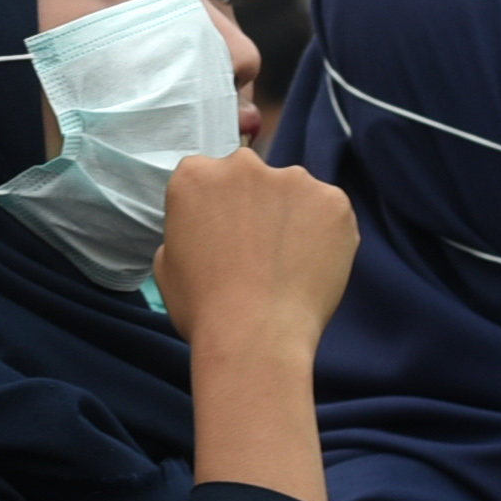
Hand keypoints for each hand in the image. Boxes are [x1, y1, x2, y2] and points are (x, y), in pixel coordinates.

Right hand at [150, 149, 357, 358]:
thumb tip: (207, 231)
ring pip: (294, 193)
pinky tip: (312, 265)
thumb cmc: (202, 307)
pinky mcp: (333, 201)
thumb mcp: (166, 263)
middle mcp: (243, 165)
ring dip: (291, 217)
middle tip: (256, 250)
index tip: (224, 236)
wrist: (255, 335)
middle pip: (252, 177)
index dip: (217, 210)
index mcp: (195, 176)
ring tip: (288, 263)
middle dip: (254, 205)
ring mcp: (293, 180)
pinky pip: (328, 212)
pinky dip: (325, 234)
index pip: (208, 178)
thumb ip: (188, 230)